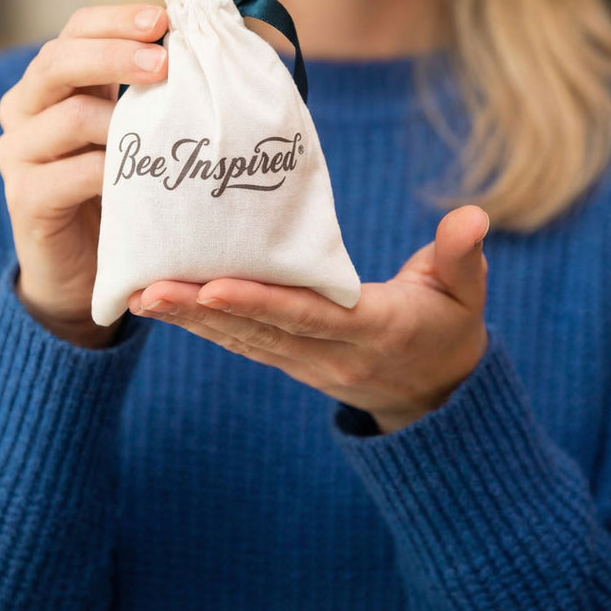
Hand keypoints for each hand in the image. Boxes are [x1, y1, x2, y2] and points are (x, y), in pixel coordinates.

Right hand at [0, 4, 167, 347]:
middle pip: (58, 62)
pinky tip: (139, 174)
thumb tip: (211, 43)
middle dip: (114, 55)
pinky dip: (108, 170)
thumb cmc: (122, 185)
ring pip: (67, 115)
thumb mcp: (135, 129)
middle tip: (163, 61)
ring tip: (162, 124)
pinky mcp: (24, 199)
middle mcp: (24, 110)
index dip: (116, 20)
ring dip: (119, 116)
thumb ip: (153, 88)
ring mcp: (18, 155)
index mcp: (52, 82)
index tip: (162, 19)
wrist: (85, 265)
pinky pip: (67, 174)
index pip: (74, 30)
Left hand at [128, 205, 488, 430]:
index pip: (310, 316)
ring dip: (189, 319)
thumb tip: (474, 214)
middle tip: (145, 288)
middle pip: (258, 331)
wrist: (437, 395)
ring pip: (240, 341)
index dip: (262, 303)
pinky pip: (241, 344)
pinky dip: (203, 326)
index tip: (214, 284)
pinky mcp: (291, 361)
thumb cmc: (450, 328)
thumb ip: (462, 255)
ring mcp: (306, 364)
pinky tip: (163, 306)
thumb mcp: (467, 293)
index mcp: (373, 330)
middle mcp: (330, 355)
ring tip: (137, 293)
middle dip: (201, 310)